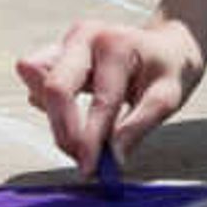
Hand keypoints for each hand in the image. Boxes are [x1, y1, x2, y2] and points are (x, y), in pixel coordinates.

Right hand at [16, 15, 201, 169]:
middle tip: (80, 159)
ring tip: (81, 135)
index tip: (90, 169)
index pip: (98, 101)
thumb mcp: (168, 97)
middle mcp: (85, 37)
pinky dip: (50, 107)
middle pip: (55, 88)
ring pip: (38, 83)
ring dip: (53, 116)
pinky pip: (37, 82)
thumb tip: (112, 158)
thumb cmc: (169, 69)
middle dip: (64, 131)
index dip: (90, 140)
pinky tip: (74, 116)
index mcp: (116, 45)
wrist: (165, 43)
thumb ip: (137, 127)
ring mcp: (66, 42)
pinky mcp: (55, 53)